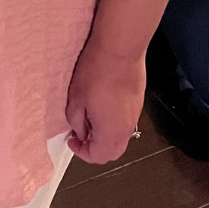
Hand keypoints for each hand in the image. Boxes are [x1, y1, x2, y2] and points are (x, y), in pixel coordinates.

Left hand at [65, 42, 145, 164]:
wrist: (119, 50)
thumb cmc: (97, 72)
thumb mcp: (76, 99)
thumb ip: (76, 121)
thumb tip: (80, 131)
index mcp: (110, 133)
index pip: (98, 156)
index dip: (81, 151)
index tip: (71, 140)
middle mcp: (126, 129)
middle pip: (112, 152)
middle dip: (94, 148)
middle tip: (79, 134)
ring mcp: (134, 115)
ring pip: (120, 137)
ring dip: (104, 136)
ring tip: (89, 118)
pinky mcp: (137, 103)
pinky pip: (125, 122)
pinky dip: (113, 123)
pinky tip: (101, 106)